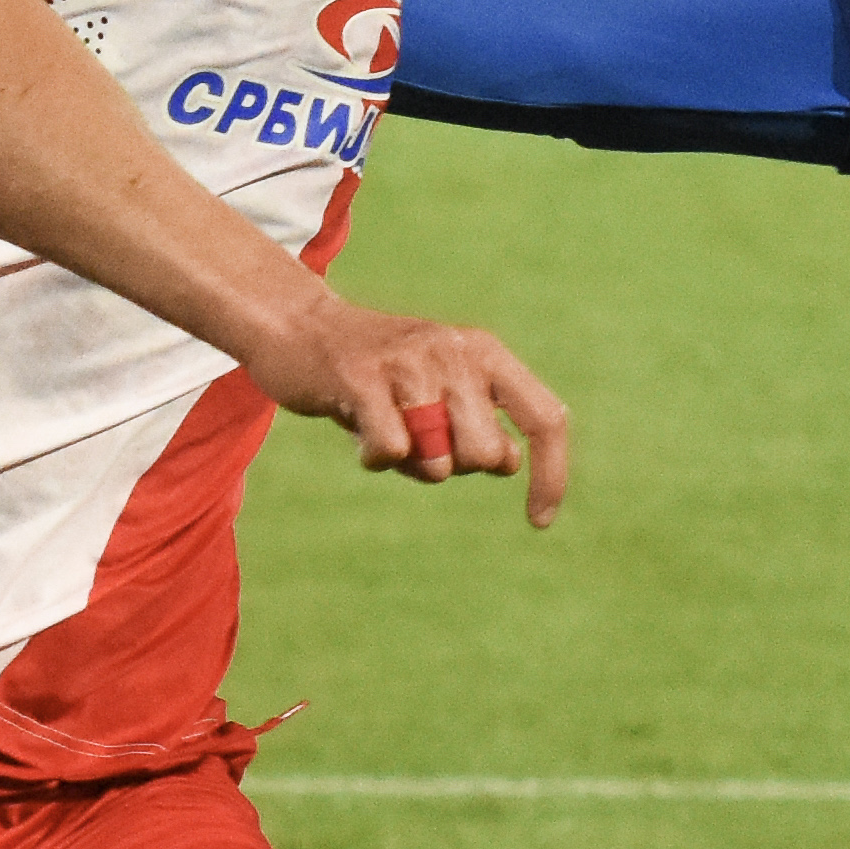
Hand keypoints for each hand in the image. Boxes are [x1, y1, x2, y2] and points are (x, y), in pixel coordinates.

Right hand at [250, 294, 573, 524]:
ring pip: (440, 459)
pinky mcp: (362, 378)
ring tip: (384, 428)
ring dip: (411, 463)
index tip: (540, 520)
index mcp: (484, 353)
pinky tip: (357, 430)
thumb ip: (479, 426)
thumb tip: (509, 462)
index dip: (551, 474)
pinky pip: (391, 451)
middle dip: (453, 466)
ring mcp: (409, 362)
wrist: (298, 327)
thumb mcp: (439, 393)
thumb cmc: (376, 375)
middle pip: (486, 453)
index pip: (545, 418)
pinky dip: (373, 458)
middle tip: (417, 439)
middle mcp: (455, 351)